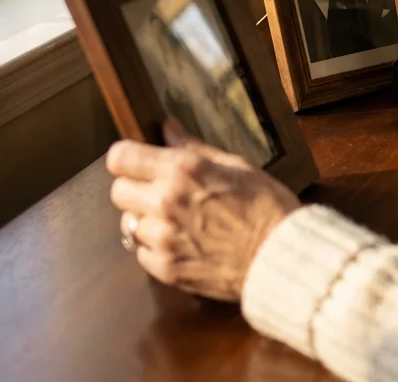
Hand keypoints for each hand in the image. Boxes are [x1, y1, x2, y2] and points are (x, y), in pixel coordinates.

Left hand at [106, 120, 301, 301]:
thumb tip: (166, 129)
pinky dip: (156, 248)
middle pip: (117, 191)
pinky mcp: (165, 268)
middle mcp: (164, 203)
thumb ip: (194, 148)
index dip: (127, 157)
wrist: (280, 256)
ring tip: (177, 222)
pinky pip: (141, 253)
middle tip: (160, 192)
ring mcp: (162, 238)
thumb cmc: (267, 206)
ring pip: (129, 224)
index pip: (120, 157)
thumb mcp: (237, 166)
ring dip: (147, 221)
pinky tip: (182, 243)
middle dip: (135, 189)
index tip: (137, 161)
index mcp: (182, 171)